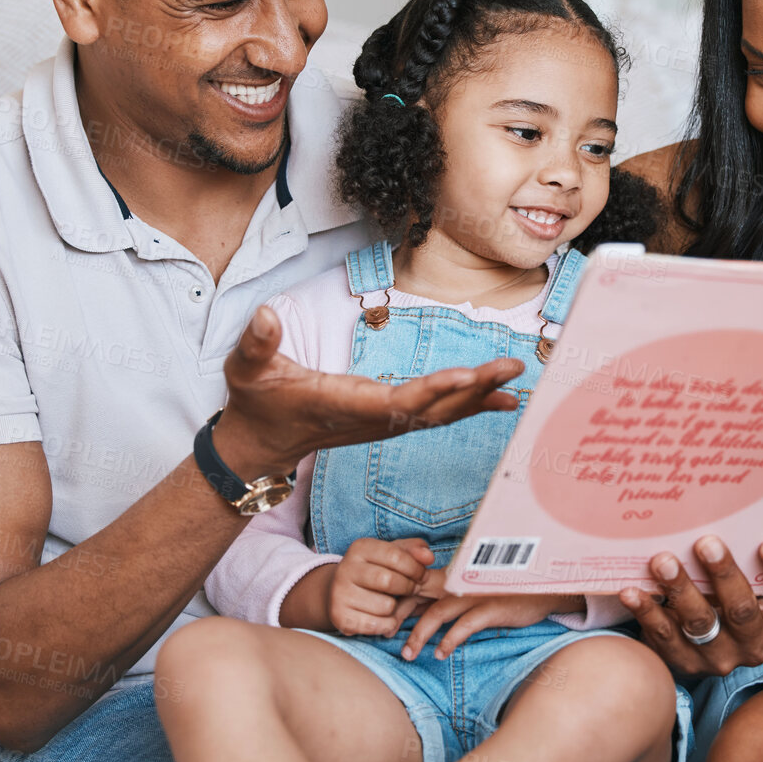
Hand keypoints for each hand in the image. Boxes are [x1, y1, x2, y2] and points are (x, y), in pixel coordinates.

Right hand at [213, 305, 522, 478]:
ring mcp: (384, 423)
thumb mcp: (246, 370)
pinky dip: (470, 404)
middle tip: (511, 369)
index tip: (465, 377)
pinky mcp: (390, 420)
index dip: (431, 391)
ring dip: (480, 396)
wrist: (261, 446)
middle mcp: (373, 419)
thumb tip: (264, 315)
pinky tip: (501, 398)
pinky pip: (437, 414)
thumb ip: (257, 343)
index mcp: (345, 405)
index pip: (395, 401)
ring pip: (440, 413)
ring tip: (516, 381)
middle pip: (431, 407)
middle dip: (473, 389)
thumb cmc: (257, 404)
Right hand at [327, 538, 437, 637]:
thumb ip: (413, 550)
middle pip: (389, 581)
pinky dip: (388, 624)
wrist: (341, 593)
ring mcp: (340, 593)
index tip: (423, 576)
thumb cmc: (375, 570)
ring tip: (393, 603)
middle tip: (414, 590)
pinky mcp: (340, 617)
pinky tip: (384, 617)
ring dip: (397, 608)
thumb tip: (428, 557)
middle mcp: (345, 568)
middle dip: (409, 588)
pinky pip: (377, 625)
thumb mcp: (392, 554)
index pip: (395, 556)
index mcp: (360, 548)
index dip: (416, 568)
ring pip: (385, 606)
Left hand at [400, 576, 575, 660]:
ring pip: (437, 613)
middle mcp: (460, 583)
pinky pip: (465, 625)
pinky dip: (450, 640)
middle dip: (398, 617)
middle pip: (419, 595)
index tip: (382, 624)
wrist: (544, 589)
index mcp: (453, 578)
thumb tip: (424, 618)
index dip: (396, 603)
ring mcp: (475, 594)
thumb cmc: (506, 593)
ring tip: (407, 655)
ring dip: (419, 635)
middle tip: (383, 637)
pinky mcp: (492, 607)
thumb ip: (451, 601)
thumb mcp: (475, 594)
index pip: (416, 586)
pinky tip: (442, 653)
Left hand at [618, 536, 762, 679]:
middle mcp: (754, 642)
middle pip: (743, 610)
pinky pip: (664, 636)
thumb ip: (749, 552)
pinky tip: (632, 590)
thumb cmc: (729, 595)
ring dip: (681, 589)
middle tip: (706, 543)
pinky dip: (647, 611)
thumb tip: (729, 499)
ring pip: (700, 623)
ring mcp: (718, 656)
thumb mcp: (751, 580)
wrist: (697, 644)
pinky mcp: (684, 662)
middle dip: (724, 575)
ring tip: (663, 561)